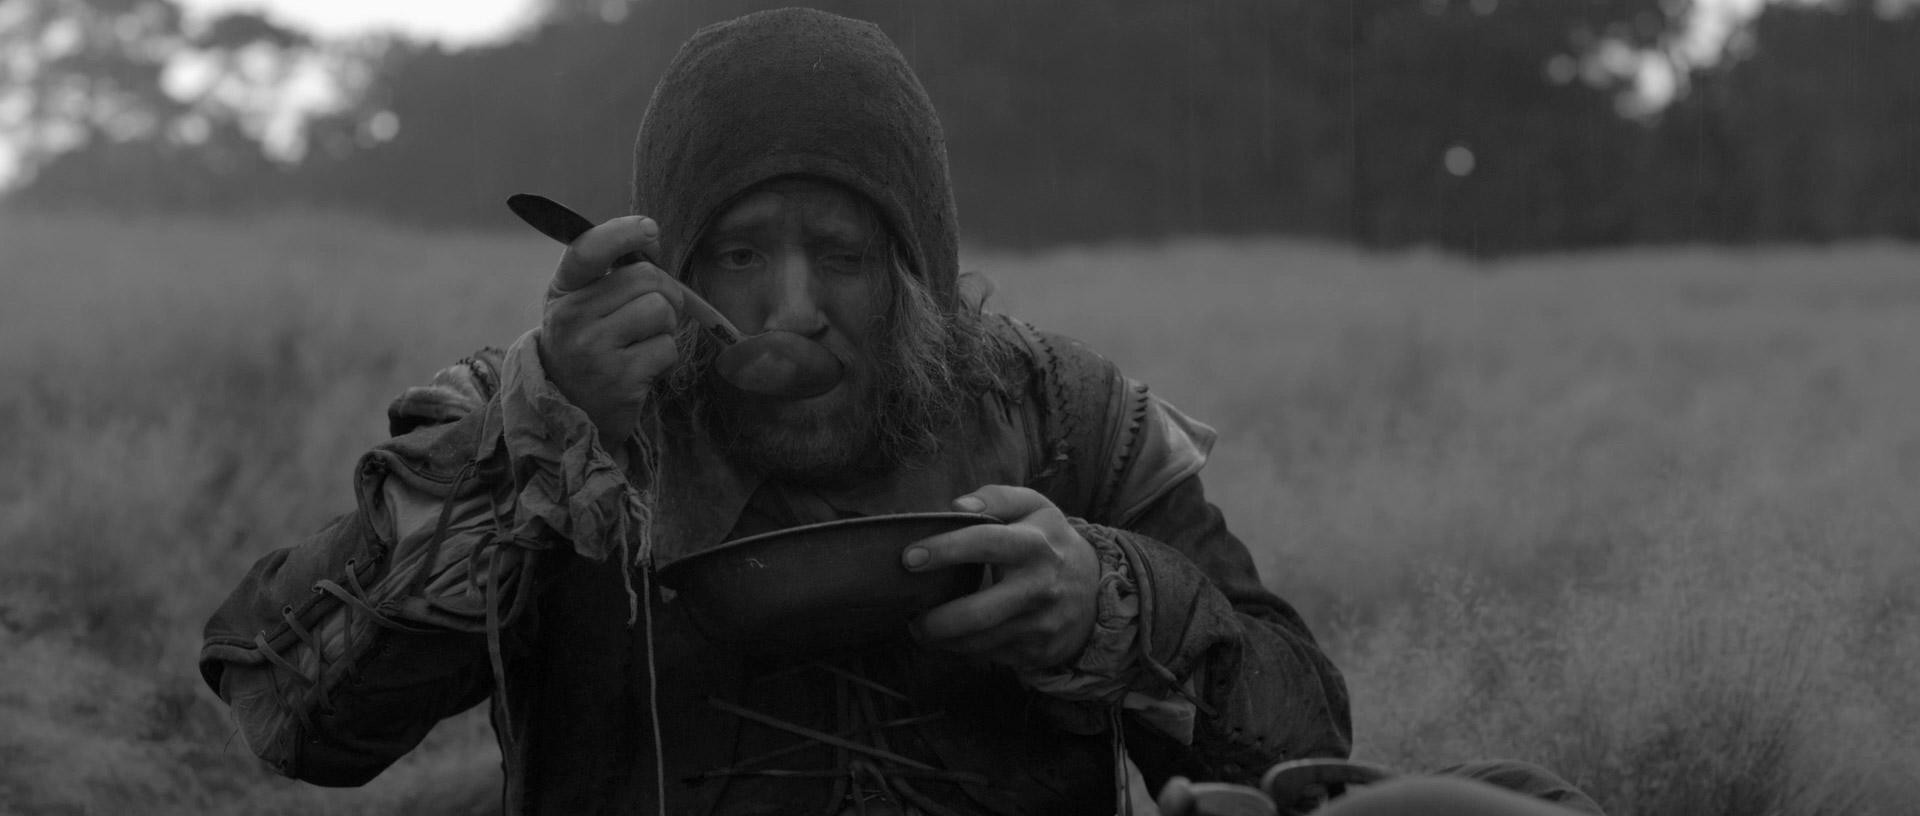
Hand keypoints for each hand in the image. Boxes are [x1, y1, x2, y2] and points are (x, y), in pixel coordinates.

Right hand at [537, 215, 682, 443]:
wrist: (572, 409)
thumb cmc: (589, 345)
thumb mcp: (584, 304)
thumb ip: (612, 272)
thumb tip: (651, 237)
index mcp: (563, 291)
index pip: (588, 249)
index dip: (622, 233)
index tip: (649, 230)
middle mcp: (572, 317)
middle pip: (647, 278)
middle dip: (665, 292)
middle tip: (655, 313)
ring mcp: (593, 349)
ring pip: (661, 311)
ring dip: (666, 327)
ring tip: (644, 342)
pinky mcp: (620, 380)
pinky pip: (667, 348)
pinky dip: (665, 358)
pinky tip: (643, 368)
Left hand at [905, 486, 1100, 669]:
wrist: (1096, 591)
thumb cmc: (1050, 543)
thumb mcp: (1034, 508)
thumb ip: (997, 498)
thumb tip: (957, 506)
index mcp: (1036, 544)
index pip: (986, 543)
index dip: (945, 549)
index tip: (909, 557)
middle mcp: (1039, 587)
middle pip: (979, 612)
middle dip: (937, 620)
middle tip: (910, 616)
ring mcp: (1040, 624)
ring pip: (979, 642)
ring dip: (942, 640)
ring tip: (921, 629)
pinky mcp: (1036, 651)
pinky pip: (989, 656)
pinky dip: (962, 651)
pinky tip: (950, 640)